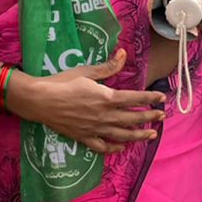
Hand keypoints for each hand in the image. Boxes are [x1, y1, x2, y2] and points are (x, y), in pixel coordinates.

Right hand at [14, 50, 165, 153]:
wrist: (40, 100)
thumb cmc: (61, 82)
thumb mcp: (86, 72)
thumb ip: (108, 67)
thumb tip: (124, 53)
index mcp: (106, 97)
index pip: (135, 99)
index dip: (150, 99)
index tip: (161, 99)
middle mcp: (104, 116)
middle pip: (133, 119)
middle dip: (149, 117)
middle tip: (161, 117)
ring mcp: (95, 129)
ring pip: (122, 135)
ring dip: (139, 135)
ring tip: (151, 135)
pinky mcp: (84, 137)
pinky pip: (103, 146)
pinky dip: (114, 148)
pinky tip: (121, 147)